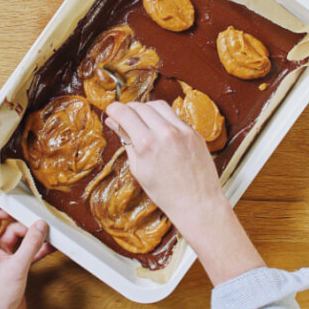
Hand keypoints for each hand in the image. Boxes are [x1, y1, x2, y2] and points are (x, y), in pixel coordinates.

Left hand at [0, 198, 54, 308]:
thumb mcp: (16, 267)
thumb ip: (30, 243)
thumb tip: (40, 225)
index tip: (6, 195)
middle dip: (15, 216)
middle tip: (30, 211)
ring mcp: (0, 256)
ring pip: (14, 233)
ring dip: (29, 231)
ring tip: (44, 229)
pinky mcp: (12, 265)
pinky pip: (24, 248)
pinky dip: (35, 246)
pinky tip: (48, 244)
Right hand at [105, 100, 223, 228]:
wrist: (198, 203)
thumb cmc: (166, 194)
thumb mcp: (139, 169)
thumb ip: (127, 142)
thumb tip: (115, 124)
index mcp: (147, 144)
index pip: (125, 113)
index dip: (114, 109)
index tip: (111, 110)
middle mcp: (165, 133)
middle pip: (141, 106)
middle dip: (129, 108)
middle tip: (124, 116)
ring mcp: (182, 130)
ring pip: (159, 105)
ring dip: (146, 108)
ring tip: (141, 120)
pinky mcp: (194, 132)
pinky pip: (175, 116)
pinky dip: (163, 118)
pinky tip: (159, 129)